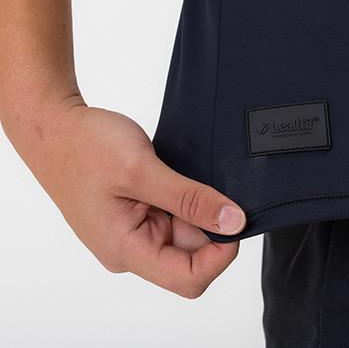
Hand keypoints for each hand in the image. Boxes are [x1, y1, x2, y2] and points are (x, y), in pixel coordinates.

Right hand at [4, 97, 246, 298]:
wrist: (55, 128)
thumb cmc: (84, 147)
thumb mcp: (142, 171)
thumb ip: (190, 199)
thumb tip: (232, 221)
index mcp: (126, 250)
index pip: (189, 278)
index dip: (221, 254)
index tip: (235, 218)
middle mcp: (131, 248)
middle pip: (191, 254)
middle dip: (210, 224)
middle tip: (213, 186)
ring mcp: (133, 231)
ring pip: (184, 232)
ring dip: (196, 207)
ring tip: (187, 175)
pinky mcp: (135, 214)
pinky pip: (172, 215)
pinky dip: (185, 198)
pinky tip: (180, 176)